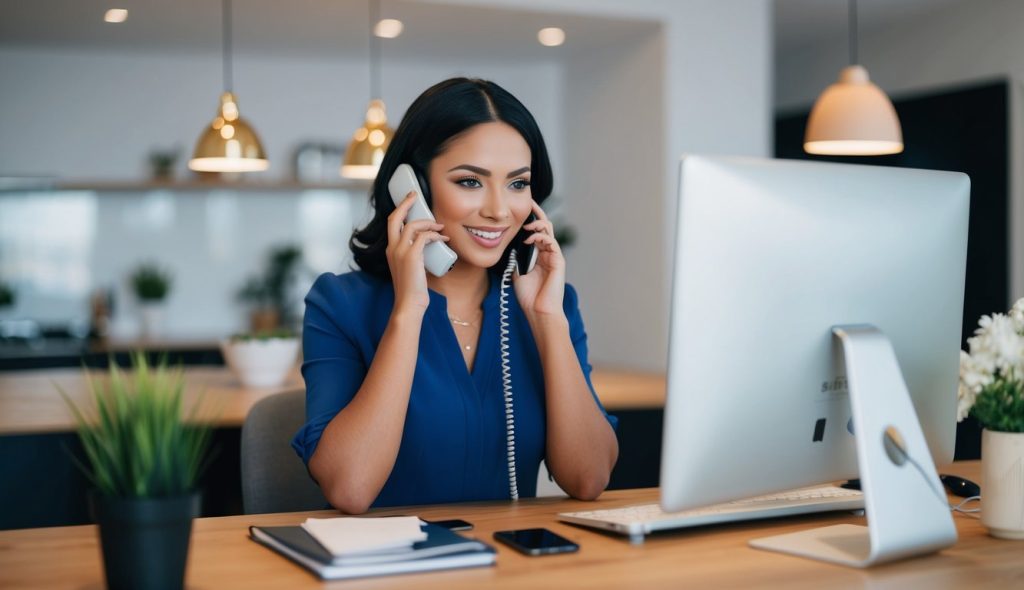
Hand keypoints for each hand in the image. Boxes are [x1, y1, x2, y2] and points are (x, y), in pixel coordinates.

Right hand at [386, 192, 449, 314]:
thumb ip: (414, 254)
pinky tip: (442, 238)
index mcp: (390, 250)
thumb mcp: (410, 267)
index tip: (409, 200)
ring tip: (440, 227)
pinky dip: (434, 235)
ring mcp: (400, 251)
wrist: (409, 303)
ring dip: (429, 223)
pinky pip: (424, 237)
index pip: (392, 223)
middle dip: (405, 203)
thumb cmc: (412, 288)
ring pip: (413, 225)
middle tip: (415, 195)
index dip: (400, 210)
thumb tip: (428, 242)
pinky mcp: (411, 256)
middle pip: (395, 217)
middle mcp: (392, 248)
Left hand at [513, 201, 566, 321]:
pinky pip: (551, 242)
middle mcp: (548, 254)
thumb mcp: (518, 272)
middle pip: (545, 227)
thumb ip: (517, 258)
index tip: (522, 209)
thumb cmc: (528, 296)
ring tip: (527, 226)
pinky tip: (530, 240)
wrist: (538, 311)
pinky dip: (541, 237)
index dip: (530, 220)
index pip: (535, 232)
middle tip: (530, 203)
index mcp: (539, 256)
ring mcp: (554, 256)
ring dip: (538, 225)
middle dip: (537, 214)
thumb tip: (512, 245)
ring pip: (549, 232)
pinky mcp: (558, 261)